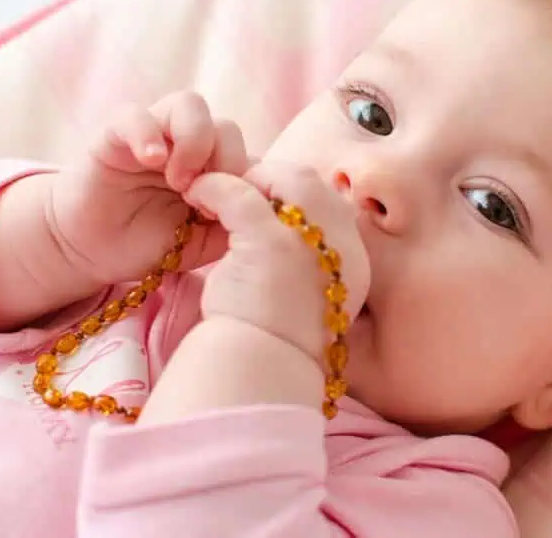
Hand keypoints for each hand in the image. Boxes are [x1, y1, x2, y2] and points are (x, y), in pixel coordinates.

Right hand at [47, 92, 248, 285]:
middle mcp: (187, 143)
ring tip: (178, 181)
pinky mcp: (114, 134)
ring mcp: (154, 133)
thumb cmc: (151, 244)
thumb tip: (266, 204)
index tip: (236, 213)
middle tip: (204, 199)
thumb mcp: (204, 242)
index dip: (248, 179)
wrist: (96, 252)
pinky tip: (152, 161)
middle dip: (226, 162)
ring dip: (194, 141)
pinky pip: (135, 114)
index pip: (248, 152)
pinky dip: (148, 133)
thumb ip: (235, 221)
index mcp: (213, 166)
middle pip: (226, 126)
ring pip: (190, 105)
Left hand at [184, 161, 369, 359]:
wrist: (259, 374)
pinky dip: (216, 188)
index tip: (264, 204)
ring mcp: (310, 242)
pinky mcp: (271, 242)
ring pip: (283, 179)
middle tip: (240, 189)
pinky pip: (241, 195)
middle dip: (273, 179)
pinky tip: (197, 194)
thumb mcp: (305, 299)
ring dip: (248, 178)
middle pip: (312, 184)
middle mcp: (343, 246)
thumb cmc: (274, 342)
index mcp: (354, 262)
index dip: (294, 197)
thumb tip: (284, 233)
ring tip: (218, 191)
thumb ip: (306, 264)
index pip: (330, 204)